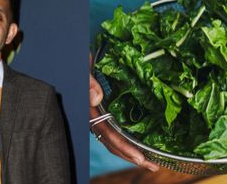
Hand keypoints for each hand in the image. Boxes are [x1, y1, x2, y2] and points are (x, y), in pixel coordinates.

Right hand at [89, 53, 158, 171]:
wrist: (74, 60)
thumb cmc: (79, 63)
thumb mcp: (84, 69)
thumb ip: (88, 82)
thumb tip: (96, 98)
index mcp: (90, 110)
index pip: (107, 133)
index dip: (123, 147)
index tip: (140, 158)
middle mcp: (94, 117)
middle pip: (112, 143)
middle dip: (131, 156)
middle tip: (152, 166)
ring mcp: (99, 116)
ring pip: (114, 139)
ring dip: (130, 151)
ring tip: (150, 161)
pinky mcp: (103, 112)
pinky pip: (114, 130)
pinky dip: (127, 140)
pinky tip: (139, 144)